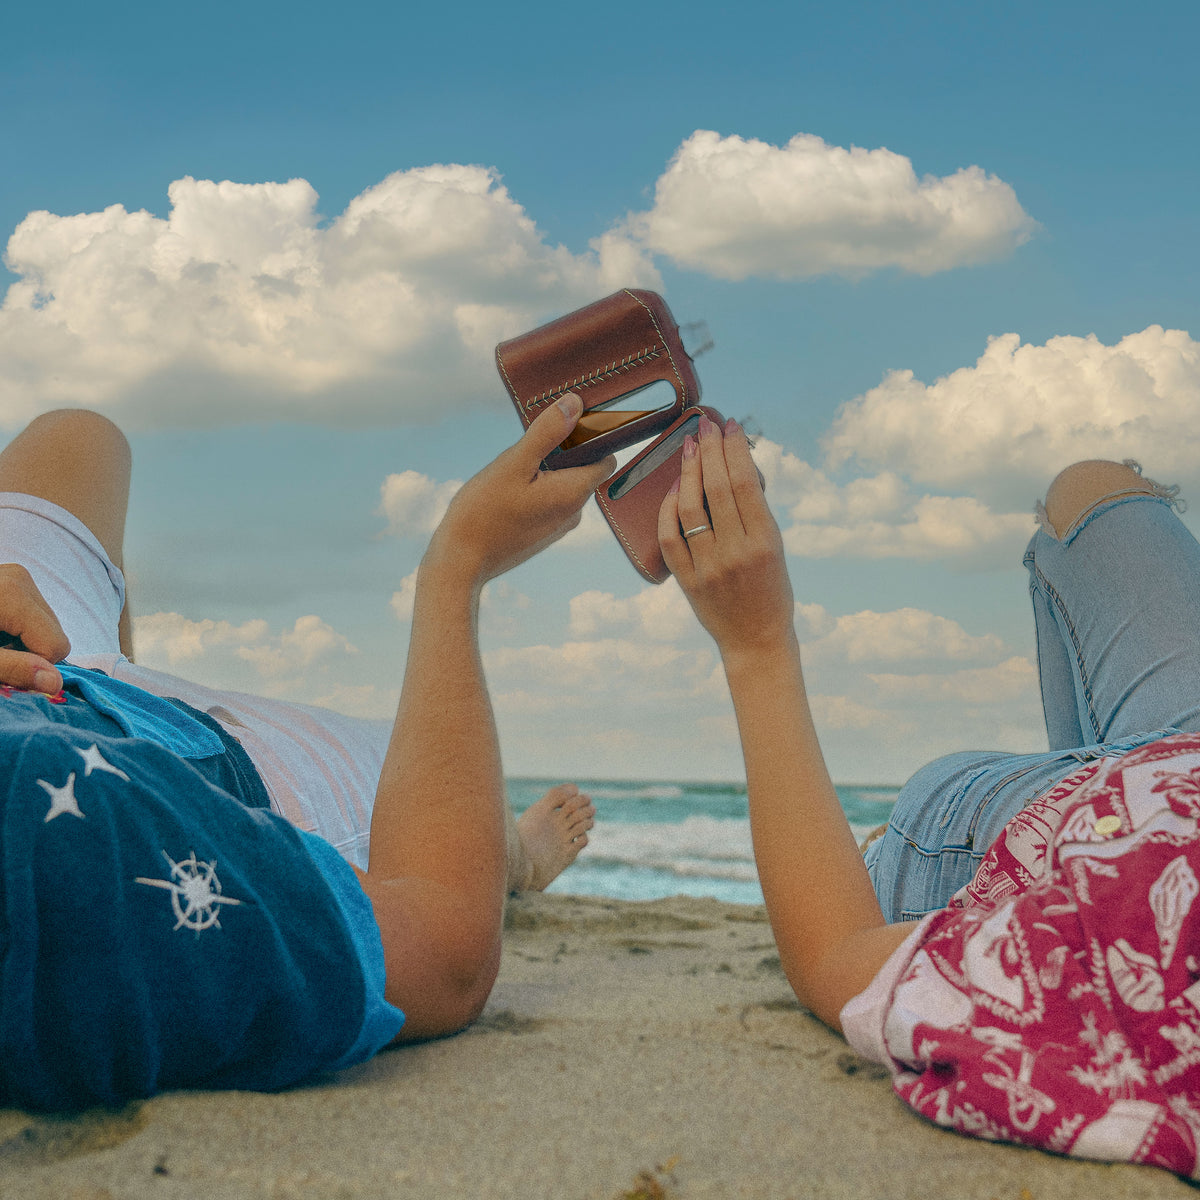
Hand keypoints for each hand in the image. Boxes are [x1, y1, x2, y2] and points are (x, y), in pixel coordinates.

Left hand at [0, 564, 70, 691]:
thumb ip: (15, 670)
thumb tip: (56, 684)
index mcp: (15, 595)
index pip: (57, 646)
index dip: (32, 663)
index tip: (4, 663)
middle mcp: (24, 579)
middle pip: (54, 633)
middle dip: (28, 650)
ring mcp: (20, 575)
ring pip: (48, 624)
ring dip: (23, 639)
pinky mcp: (16, 577)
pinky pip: (37, 612)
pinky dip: (19, 626)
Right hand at [425, 394, 615, 586]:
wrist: (461, 563)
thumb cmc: (483, 512)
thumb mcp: (514, 463)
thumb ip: (547, 432)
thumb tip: (575, 403)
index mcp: (574, 493)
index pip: (606, 458)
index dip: (591, 439)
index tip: (560, 429)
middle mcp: (575, 513)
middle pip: (582, 470)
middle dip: (560, 454)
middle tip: (524, 453)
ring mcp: (559, 527)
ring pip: (563, 485)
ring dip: (544, 473)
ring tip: (511, 476)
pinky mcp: (543, 535)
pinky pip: (549, 503)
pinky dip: (535, 491)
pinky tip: (507, 494)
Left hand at [658, 416, 794, 661]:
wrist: (756, 639)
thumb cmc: (770, 590)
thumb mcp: (775, 549)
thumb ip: (756, 512)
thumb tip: (735, 466)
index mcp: (766, 541)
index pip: (746, 483)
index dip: (735, 449)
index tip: (730, 426)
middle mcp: (737, 552)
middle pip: (718, 488)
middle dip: (710, 450)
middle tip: (705, 425)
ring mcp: (709, 567)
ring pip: (690, 508)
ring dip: (687, 472)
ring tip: (688, 448)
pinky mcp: (688, 581)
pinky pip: (670, 537)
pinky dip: (668, 509)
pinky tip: (672, 489)